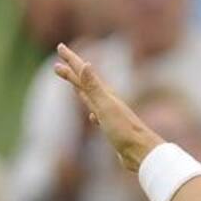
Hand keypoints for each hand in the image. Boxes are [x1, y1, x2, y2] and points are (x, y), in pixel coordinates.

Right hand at [53, 43, 161, 171]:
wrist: (142, 153)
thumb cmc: (125, 131)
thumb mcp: (106, 107)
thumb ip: (94, 87)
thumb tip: (86, 65)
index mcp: (105, 95)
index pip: (84, 73)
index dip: (72, 60)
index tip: (60, 46)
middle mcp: (108, 102)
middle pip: (86, 83)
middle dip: (72, 72)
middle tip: (57, 64)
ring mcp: (110, 116)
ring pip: (92, 99)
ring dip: (81, 90)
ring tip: (73, 84)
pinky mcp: (113, 130)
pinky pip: (98, 117)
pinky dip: (92, 112)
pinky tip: (92, 116)